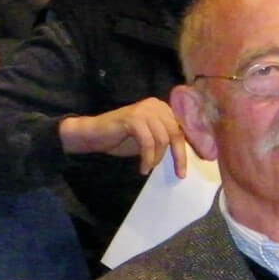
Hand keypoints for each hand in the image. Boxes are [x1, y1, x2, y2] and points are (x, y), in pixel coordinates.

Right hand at [59, 98, 188, 175]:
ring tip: (148, 168)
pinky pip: (147, 142)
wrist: (94, 134)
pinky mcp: (133, 118)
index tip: (183, 169)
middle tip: (179, 174)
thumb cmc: (121, 138)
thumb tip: (182, 156)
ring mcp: (143, 110)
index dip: (184, 150)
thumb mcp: (148, 139)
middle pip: (175, 133)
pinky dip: (147, 158)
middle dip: (178, 156)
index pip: (180, 129)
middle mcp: (155, 105)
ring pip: (162, 139)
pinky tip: (143, 168)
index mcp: (161, 108)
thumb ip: (164, 140)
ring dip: (157, 158)